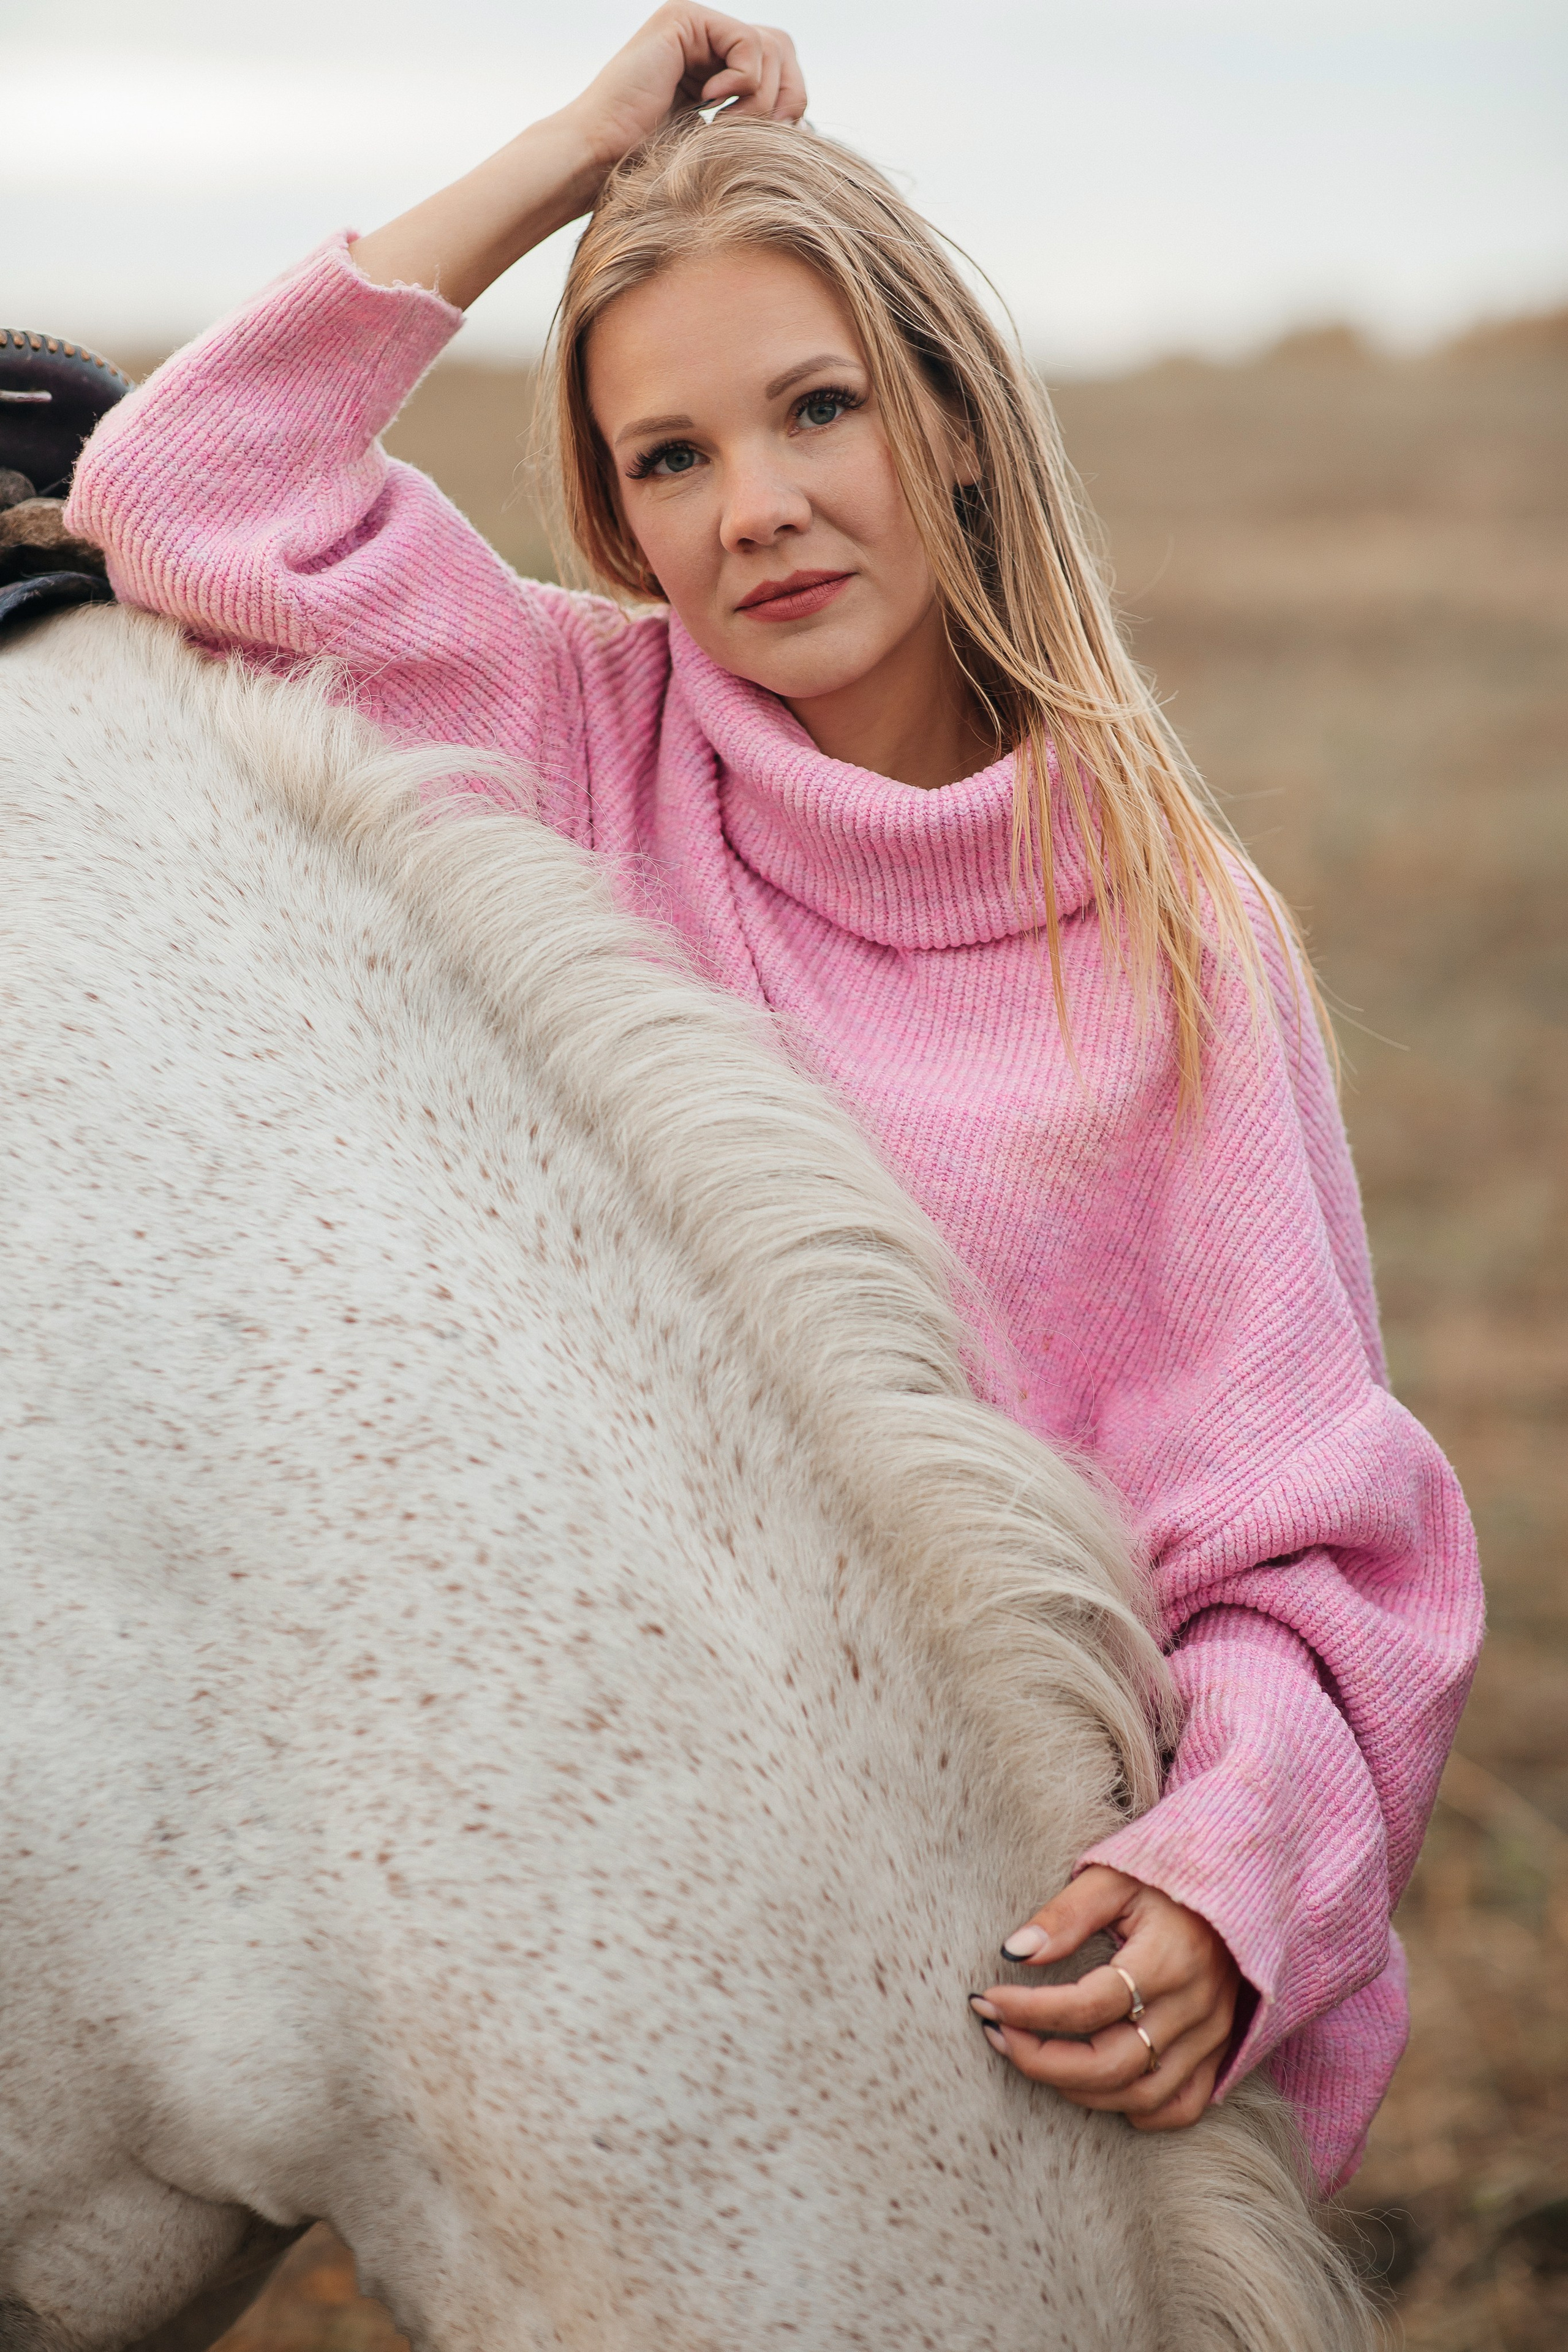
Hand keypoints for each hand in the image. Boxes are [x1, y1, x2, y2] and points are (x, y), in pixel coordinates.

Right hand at [567, 7, 807, 174]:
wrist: (598, 159)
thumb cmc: (649, 166)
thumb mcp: (719, 144)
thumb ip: (754, 122)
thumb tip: (805, 120)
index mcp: (715, 63)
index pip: (781, 66)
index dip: (788, 105)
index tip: (764, 142)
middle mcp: (707, 37)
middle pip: (783, 49)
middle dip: (784, 98)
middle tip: (753, 135)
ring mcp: (695, 24)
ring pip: (771, 47)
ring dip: (760, 99)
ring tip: (724, 126)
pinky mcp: (684, 19)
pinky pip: (748, 43)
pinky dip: (743, 82)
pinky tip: (710, 104)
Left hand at [968, 1866, 1241, 2130]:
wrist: (1237, 1885)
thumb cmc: (1164, 1877)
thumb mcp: (1112, 1878)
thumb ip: (1065, 1915)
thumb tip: (1013, 1952)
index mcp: (1168, 1958)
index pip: (1089, 2005)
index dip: (1031, 2011)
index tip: (988, 1999)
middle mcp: (1194, 2007)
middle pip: (1112, 2064)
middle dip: (1042, 2061)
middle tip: (999, 2036)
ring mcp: (1210, 2036)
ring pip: (1140, 2094)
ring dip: (1077, 2088)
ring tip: (1033, 2057)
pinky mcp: (1217, 2051)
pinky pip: (1180, 2106)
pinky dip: (1136, 2109)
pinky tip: (1097, 2085)